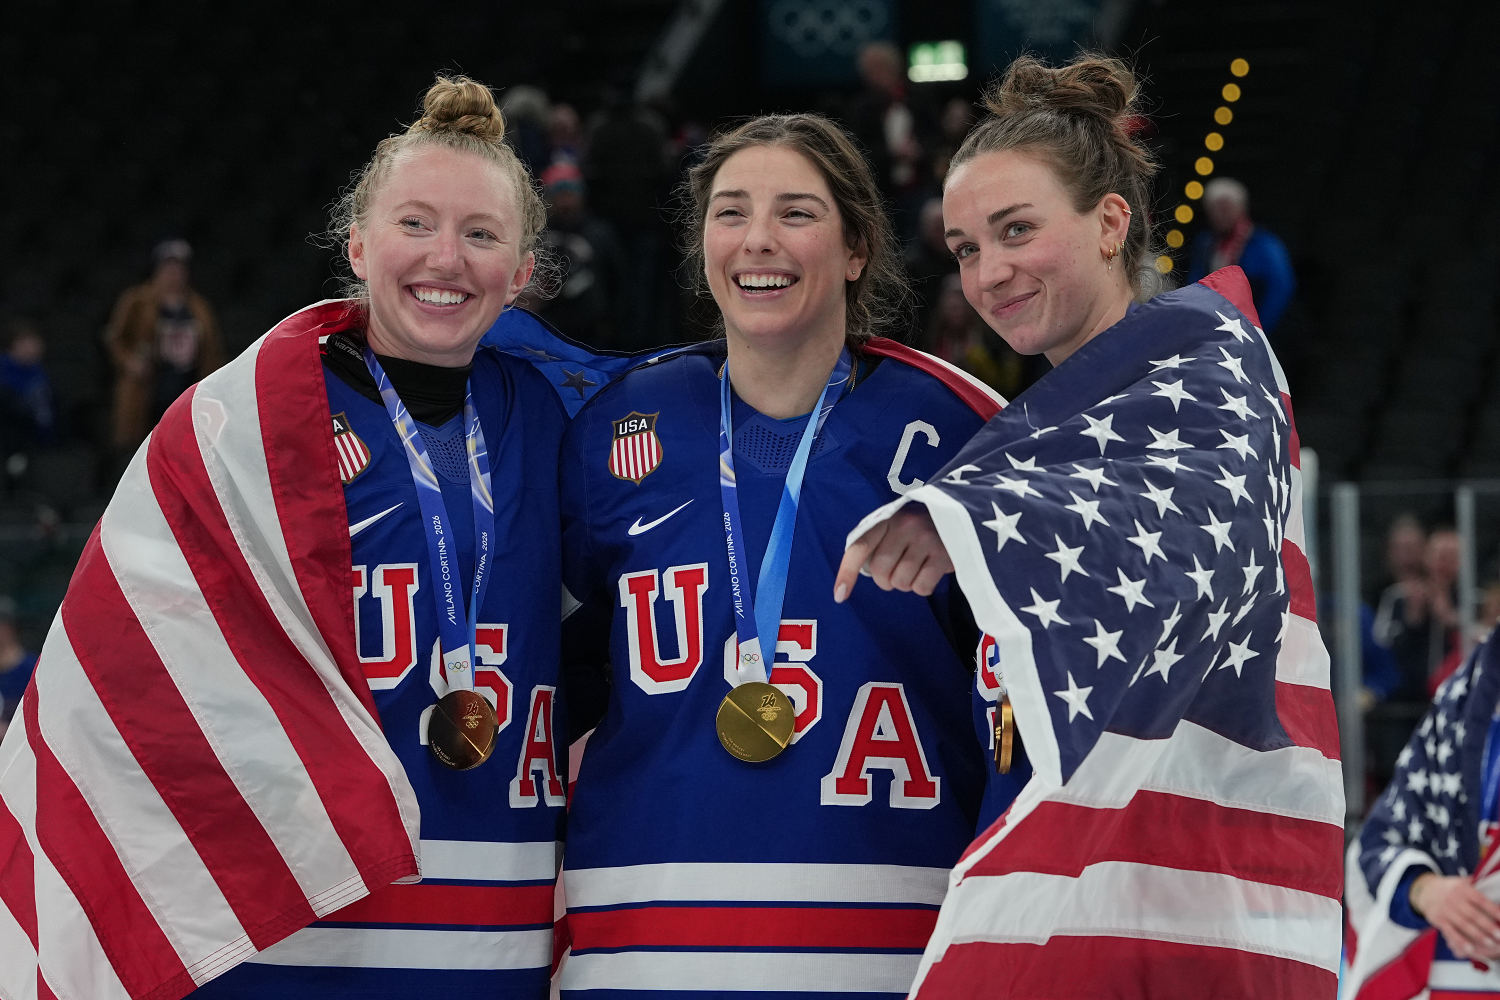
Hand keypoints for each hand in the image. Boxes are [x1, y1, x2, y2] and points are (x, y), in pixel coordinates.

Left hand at [834, 506, 952, 602]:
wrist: (960, 513)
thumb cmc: (919, 526)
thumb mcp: (896, 525)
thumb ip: (877, 543)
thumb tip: (860, 575)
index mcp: (887, 519)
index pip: (860, 547)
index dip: (847, 573)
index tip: (839, 596)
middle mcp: (905, 526)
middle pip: (880, 572)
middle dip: (886, 580)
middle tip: (898, 571)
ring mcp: (926, 540)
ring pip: (901, 582)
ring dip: (906, 583)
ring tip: (917, 567)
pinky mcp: (945, 555)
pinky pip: (921, 588)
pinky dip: (922, 587)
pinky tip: (929, 572)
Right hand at [1411, 872, 1499, 959]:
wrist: (1424, 891)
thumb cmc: (1450, 889)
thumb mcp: (1461, 882)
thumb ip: (1476, 886)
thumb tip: (1493, 886)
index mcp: (1462, 889)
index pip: (1481, 900)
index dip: (1493, 910)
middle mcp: (1453, 899)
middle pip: (1473, 915)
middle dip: (1488, 926)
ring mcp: (1445, 910)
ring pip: (1463, 925)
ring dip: (1478, 936)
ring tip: (1491, 944)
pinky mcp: (1438, 920)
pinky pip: (1450, 932)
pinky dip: (1460, 941)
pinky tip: (1470, 949)